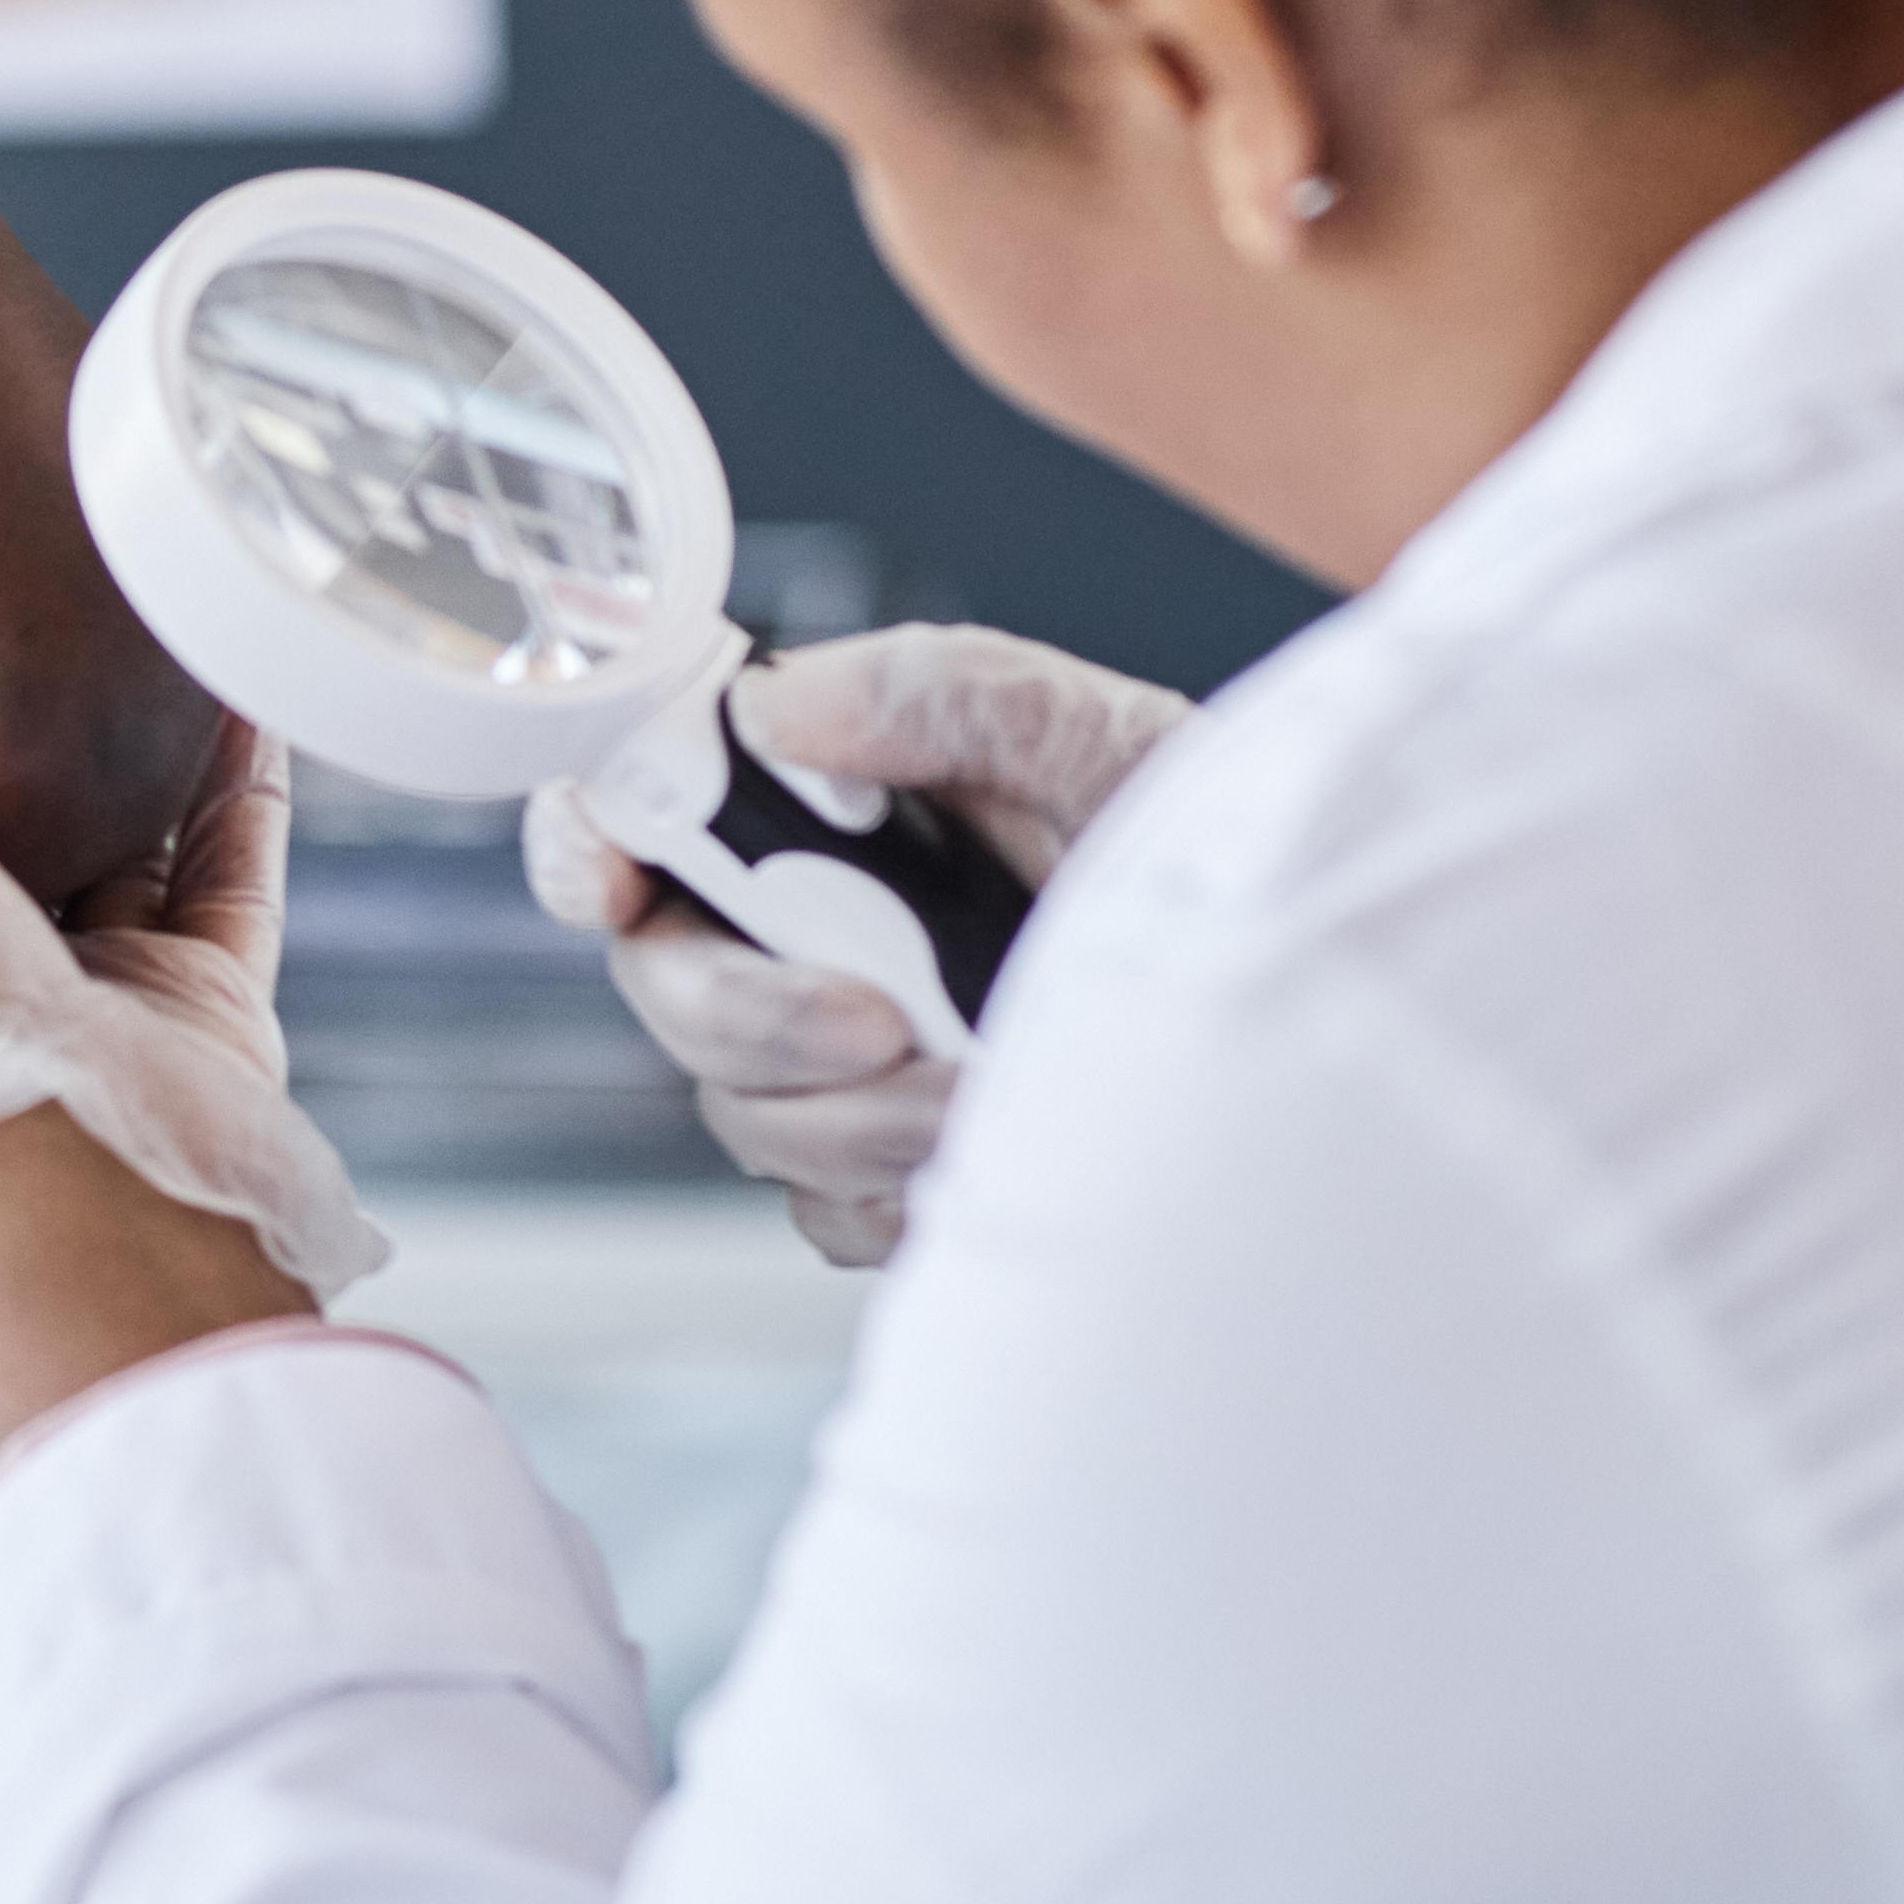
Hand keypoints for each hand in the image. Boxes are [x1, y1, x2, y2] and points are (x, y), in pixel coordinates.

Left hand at [0, 540, 386, 1302]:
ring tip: (148, 608)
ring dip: (138, 743)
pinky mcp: (195, 1020)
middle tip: (35, 581)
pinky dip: (237, 791)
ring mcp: (83, 1008)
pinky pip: (224, 879)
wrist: (94, 1200)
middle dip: (19, 728)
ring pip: (120, 847)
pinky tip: (239, 690)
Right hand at [538, 624, 1188, 1264]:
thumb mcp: (1103, 743)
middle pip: (669, 983)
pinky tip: (989, 1148)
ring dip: (859, 1115)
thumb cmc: (1210, 863)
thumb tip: (780, 706)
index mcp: (829, 802)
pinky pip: (825, 1209)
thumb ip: (949, 694)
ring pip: (745, 1112)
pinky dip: (900, 1192)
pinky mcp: (880, 1170)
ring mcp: (837, 1057)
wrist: (1311, 1027)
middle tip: (881, 1020)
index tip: (619, 882)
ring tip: (993, 1087)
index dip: (591, 843)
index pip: (642, 809)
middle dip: (757, 1014)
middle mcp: (809, 925)